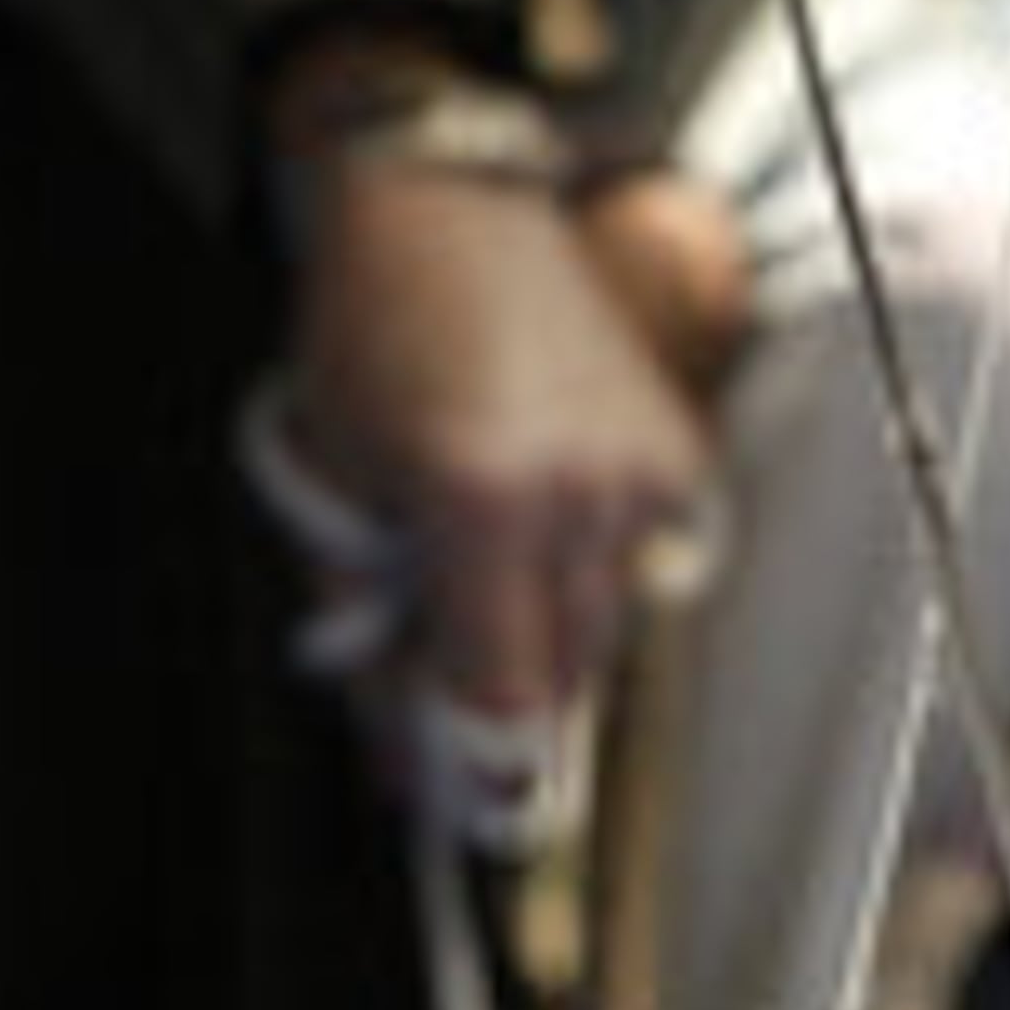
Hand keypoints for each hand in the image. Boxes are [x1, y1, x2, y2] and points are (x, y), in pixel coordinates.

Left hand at [256, 133, 715, 813]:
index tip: (458, 804)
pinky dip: (582, 564)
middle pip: (556, 682)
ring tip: (477, 540)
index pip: (501, 702)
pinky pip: (633, 568)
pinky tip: (536, 498)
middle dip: (496, 690)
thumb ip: (369, 638)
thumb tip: (408, 771)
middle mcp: (579, 493)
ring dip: (540, 625)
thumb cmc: (371, 337)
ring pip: (599, 632)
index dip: (475, 769)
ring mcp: (638, 475)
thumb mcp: (333, 493)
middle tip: (433, 651)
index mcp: (480, 501)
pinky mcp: (676, 458)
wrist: (448, 205)